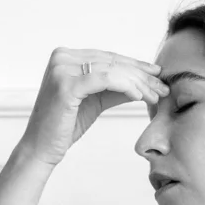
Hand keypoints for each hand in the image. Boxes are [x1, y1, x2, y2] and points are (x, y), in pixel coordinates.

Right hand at [18, 48, 169, 166]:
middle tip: (163, 87)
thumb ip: (115, 88)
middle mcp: (62, 57)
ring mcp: (62, 68)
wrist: (41, 148)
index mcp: (66, 56)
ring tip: (155, 96)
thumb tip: (144, 81)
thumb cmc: (65, 126)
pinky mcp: (66, 84)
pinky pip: (105, 80)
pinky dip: (126, 86)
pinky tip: (140, 97)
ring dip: (138, 83)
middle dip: (141, 75)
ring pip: (112, 70)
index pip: (108, 58)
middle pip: (112, 62)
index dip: (135, 66)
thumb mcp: (95, 101)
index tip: (157, 75)